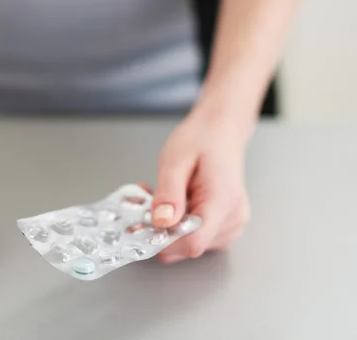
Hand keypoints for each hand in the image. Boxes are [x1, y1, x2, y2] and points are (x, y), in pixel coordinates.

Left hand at [150, 111, 250, 263]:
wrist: (221, 131)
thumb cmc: (201, 140)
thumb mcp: (175, 160)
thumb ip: (168, 192)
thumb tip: (161, 222)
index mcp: (222, 201)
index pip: (193, 242)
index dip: (164, 239)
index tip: (144, 223)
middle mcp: (233, 219)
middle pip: (189, 245)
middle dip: (162, 230)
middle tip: (147, 202)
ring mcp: (232, 225)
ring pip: (189, 244)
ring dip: (168, 227)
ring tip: (163, 198)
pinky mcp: (226, 227)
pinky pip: (197, 237)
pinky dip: (179, 226)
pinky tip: (175, 206)